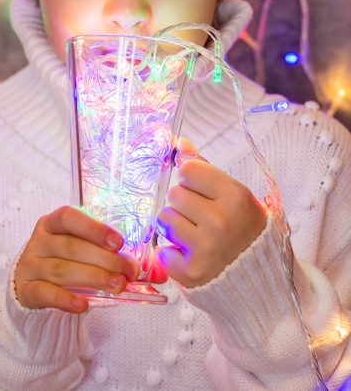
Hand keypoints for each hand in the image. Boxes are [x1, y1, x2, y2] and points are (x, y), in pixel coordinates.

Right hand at [14, 206, 138, 312]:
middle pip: (72, 247)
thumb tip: (159, 271)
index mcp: (53, 223)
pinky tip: (84, 304)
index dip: (94, 228)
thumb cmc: (68, 261)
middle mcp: (40, 241)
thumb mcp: (87, 250)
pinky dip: (65, 299)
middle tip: (129, 271)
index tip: (118, 242)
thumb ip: (117, 255)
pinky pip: (45, 293)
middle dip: (105, 259)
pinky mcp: (25, 291)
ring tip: (118, 286)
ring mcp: (30, 265)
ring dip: (93, 278)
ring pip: (62, 270)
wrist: (35, 284)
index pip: (69, 217)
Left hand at [155, 144, 267, 287]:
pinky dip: (172, 254)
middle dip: (182, 204)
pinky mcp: (193, 272)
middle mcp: (222, 220)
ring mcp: (207, 247)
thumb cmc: (241, 228)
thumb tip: (177, 142)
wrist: (257, 277)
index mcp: (235, 195)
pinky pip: (162, 250)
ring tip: (193, 235)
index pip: (188, 169)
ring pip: (164, 218)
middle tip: (200, 218)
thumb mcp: (232, 193)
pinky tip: (190, 255)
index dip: (190, 179)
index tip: (201, 192)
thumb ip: (203, 167)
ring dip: (173, 226)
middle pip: (174, 193)